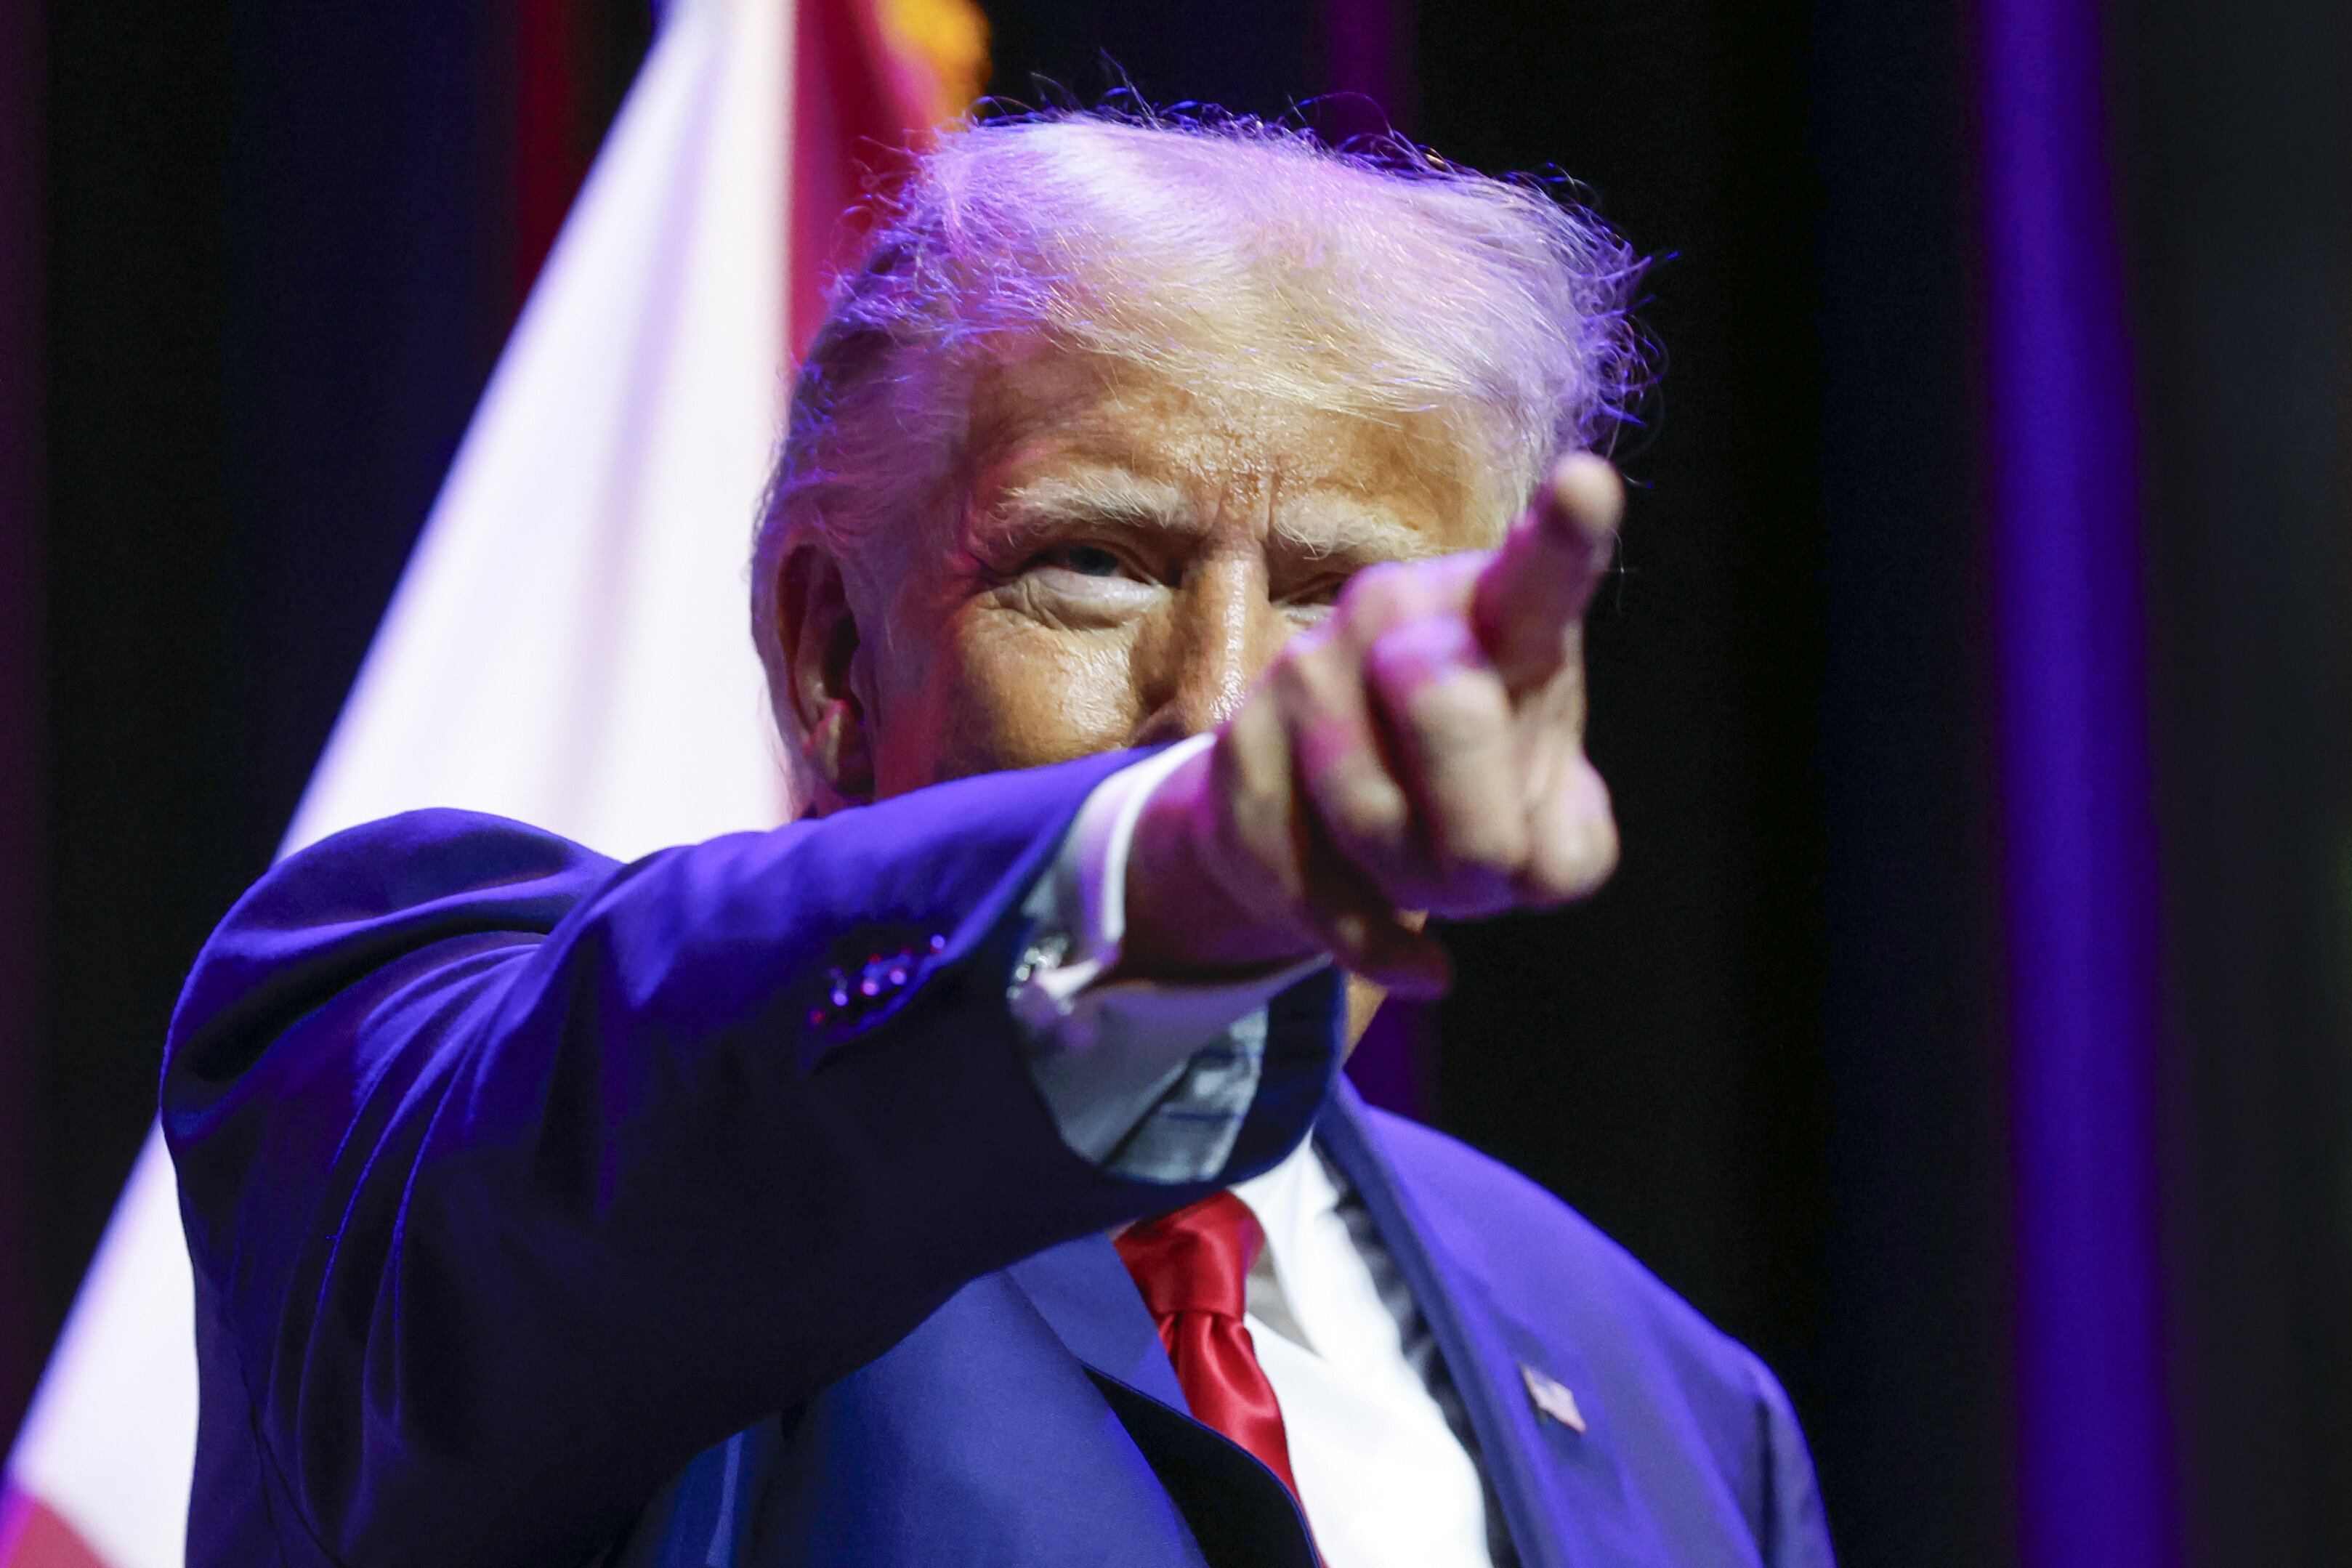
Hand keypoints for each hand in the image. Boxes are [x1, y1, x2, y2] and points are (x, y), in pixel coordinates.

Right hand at [1123, 454, 1623, 995]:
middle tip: (1487, 863)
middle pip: (1450, 712)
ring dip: (1418, 890)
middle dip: (1480, 830)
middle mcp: (1396, 611)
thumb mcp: (1550, 824)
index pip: (1541, 576)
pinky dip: (1375, 945)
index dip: (1567, 535)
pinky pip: (1306, 876)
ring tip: (1426, 877)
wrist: (1323, 820)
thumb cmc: (1473, 796)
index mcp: (1500, 613)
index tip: (1588, 484)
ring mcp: (1305, 670)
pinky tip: (1413, 963)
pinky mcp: (1234, 747)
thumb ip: (1571, 847)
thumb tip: (1524, 860)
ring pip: (1371, 815)